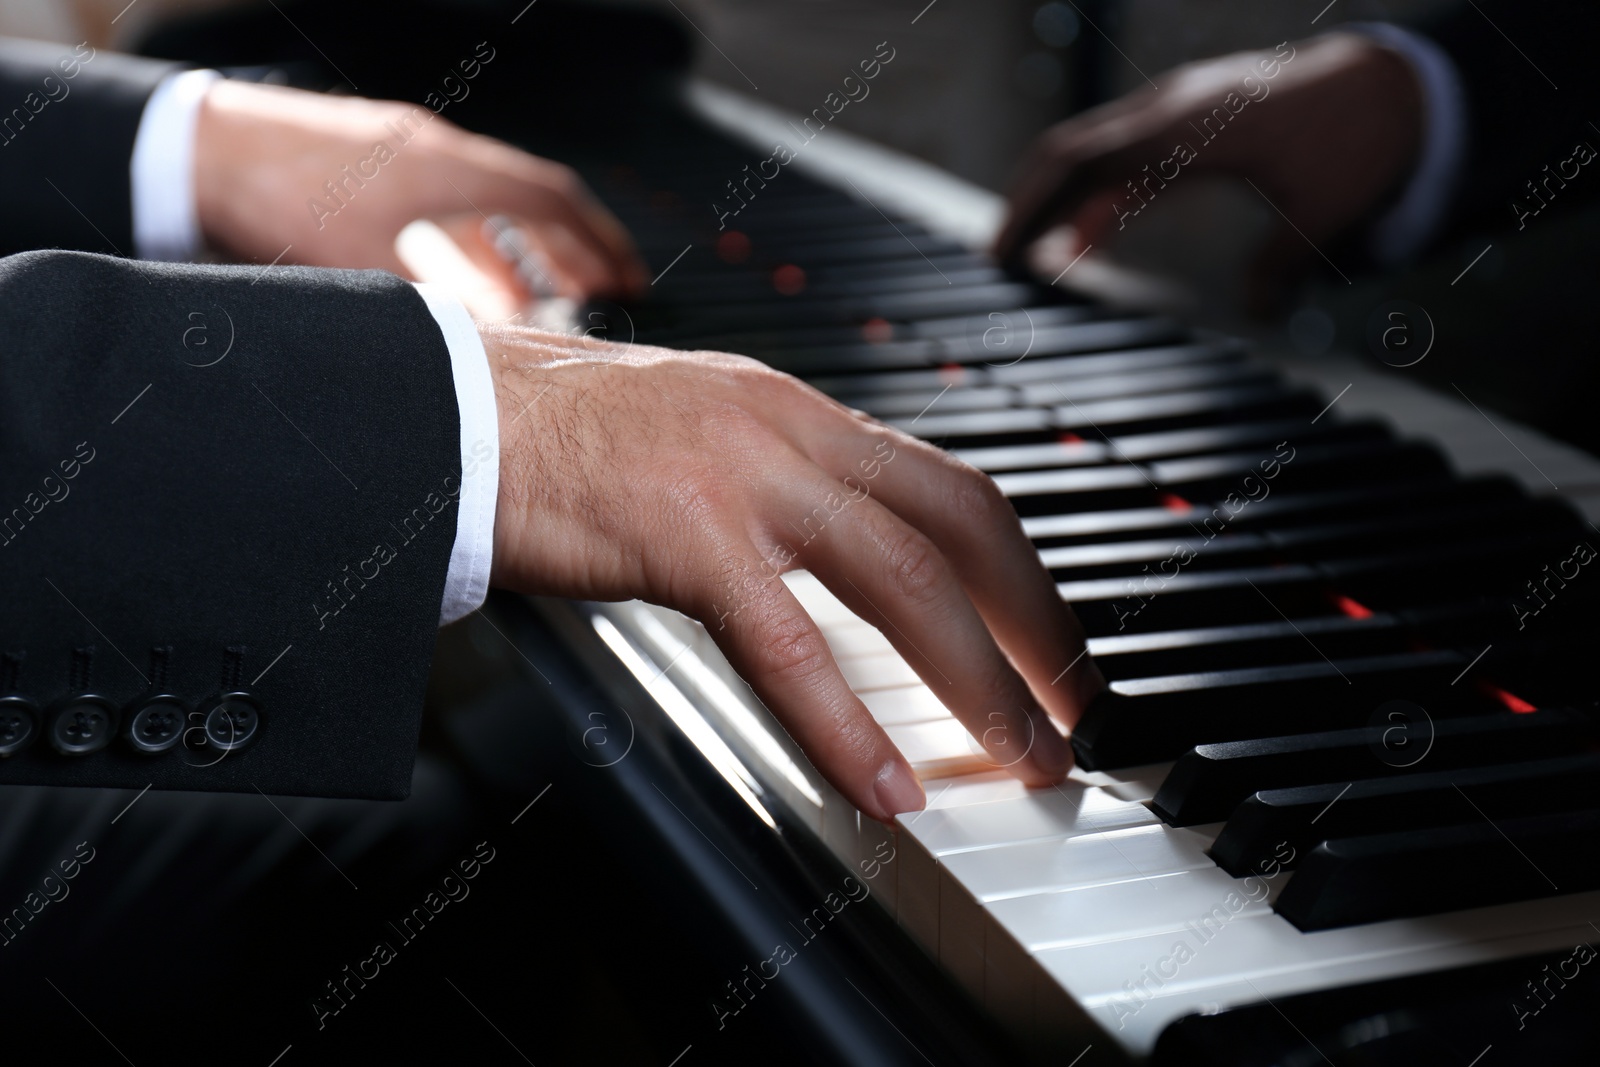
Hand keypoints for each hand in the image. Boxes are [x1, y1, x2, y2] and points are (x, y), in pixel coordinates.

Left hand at [193, 80, 647, 301]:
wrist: (200, 148)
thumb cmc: (273, 193)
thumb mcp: (367, 269)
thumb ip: (438, 316)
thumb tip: (490, 364)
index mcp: (450, 171)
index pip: (555, 201)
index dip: (600, 242)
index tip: (629, 278)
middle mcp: (438, 156)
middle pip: (533, 201)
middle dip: (574, 250)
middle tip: (604, 291)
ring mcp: (408, 159)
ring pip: (489, 208)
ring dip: (520, 253)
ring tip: (539, 302)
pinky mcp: (376, 170)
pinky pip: (448, 209)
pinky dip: (470, 246)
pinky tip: (463, 285)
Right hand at [481, 324, 1105, 821]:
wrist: (444, 413)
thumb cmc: (553, 437)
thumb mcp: (692, 439)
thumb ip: (770, 486)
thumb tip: (832, 557)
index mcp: (795, 411)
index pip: (946, 483)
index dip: (1017, 567)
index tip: (1049, 634)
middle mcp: (788, 429)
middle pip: (961, 521)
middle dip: (1037, 620)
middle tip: (1076, 702)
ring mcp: (741, 476)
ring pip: (904, 578)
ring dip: (980, 675)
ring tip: (1021, 751)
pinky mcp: (684, 534)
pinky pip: (791, 644)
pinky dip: (849, 723)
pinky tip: (884, 783)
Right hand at [995, 33, 1422, 312]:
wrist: (1396, 80)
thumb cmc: (1360, 136)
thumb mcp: (1324, 210)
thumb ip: (1280, 266)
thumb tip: (1255, 315)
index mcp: (1189, 126)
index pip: (1081, 159)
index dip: (1032, 204)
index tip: (1003, 253)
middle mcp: (1172, 109)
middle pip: (1068, 150)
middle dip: (1025, 204)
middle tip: (996, 261)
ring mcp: (1177, 111)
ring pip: (1090, 150)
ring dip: (1056, 200)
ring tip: (1030, 257)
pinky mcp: (1188, 122)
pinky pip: (1123, 155)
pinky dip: (1096, 195)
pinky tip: (1086, 238)